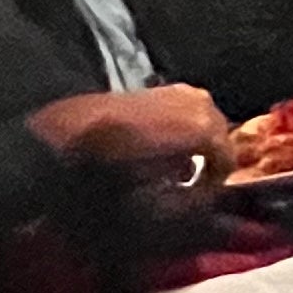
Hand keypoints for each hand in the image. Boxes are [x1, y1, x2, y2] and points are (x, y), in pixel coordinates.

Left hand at [26, 83, 234, 183]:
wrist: (63, 135)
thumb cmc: (110, 169)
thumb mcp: (152, 201)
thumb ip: (190, 203)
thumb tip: (208, 202)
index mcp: (203, 126)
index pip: (229, 158)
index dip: (215, 184)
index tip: (198, 200)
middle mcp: (198, 102)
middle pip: (219, 136)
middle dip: (208, 160)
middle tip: (187, 184)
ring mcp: (177, 90)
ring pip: (203, 122)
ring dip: (194, 145)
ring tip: (172, 168)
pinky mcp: (156, 89)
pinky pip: (184, 112)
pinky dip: (179, 131)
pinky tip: (156, 147)